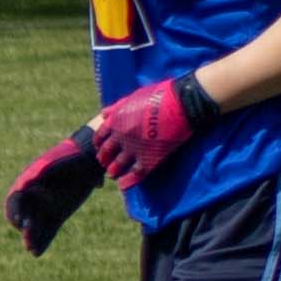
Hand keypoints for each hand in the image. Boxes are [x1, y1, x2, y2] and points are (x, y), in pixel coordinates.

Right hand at [2, 134, 105, 254]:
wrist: (88, 161)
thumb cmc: (70, 159)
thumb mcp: (55, 164)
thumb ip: (40, 173)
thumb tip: (24, 186)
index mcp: (28, 184)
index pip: (14, 201)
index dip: (13, 211)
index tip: (19, 220)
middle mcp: (34, 198)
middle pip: (22, 217)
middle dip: (23, 228)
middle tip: (28, 235)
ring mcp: (45, 208)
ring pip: (34, 227)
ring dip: (30, 238)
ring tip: (31, 248)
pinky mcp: (58, 216)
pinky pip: (47, 232)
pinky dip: (42, 242)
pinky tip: (38, 252)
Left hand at [82, 73, 211, 187]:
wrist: (182, 103)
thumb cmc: (160, 95)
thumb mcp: (134, 97)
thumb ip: (117, 107)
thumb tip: (103, 114)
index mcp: (116, 120)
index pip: (100, 136)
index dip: (99, 143)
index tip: (99, 146)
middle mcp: (121, 136)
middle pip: (106, 152)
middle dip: (103, 158)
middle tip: (104, 163)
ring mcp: (134, 149)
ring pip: (117, 165)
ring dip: (113, 171)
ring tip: (112, 174)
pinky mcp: (149, 159)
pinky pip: (134, 174)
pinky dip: (127, 182)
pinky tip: (123, 185)